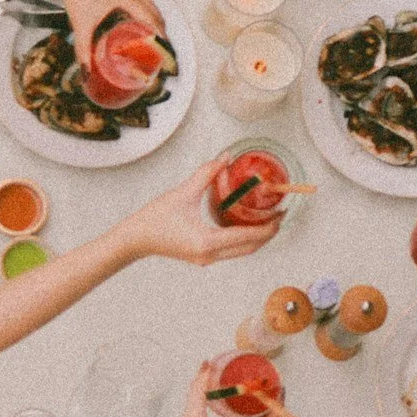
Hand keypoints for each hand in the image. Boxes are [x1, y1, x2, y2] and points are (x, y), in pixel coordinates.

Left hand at [52, 0, 165, 45]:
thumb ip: (83, 50)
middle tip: (159, 55)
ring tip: (155, 45)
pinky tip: (147, 29)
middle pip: (157, 16)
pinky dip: (150, 17)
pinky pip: (148, 3)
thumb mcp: (82, 25)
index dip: (160, 39)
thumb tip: (86, 72)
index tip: (164, 55)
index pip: (152, 20)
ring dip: (157, 27)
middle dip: (160, 36)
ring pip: (154, 9)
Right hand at [115, 159, 280, 263]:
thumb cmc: (154, 219)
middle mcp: (210, 255)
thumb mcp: (182, 192)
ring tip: (267, 219)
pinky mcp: (203, 256)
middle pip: (250, 248)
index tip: (281, 214)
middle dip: (268, 233)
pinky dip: (243, 238)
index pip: (248, 236)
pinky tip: (246, 223)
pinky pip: (231, 250)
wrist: (135, 239)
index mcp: (207, 242)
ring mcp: (207, 259)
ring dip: (257, 237)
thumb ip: (206, 173)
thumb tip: (225, 157)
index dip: (268, 226)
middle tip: (280, 216)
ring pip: (242, 251)